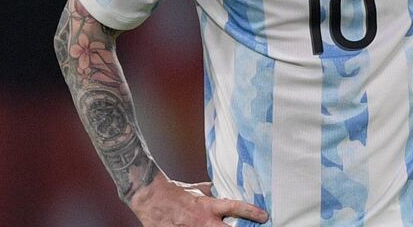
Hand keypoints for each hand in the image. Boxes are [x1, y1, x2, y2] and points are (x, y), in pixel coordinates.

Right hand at [130, 174, 268, 225]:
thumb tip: (214, 189)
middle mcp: (203, 221)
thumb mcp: (193, 190)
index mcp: (207, 207)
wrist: (148, 198)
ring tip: (217, 226)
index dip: (252, 212)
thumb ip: (206, 191)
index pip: (235, 207)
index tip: (264, 216)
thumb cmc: (170, 192)